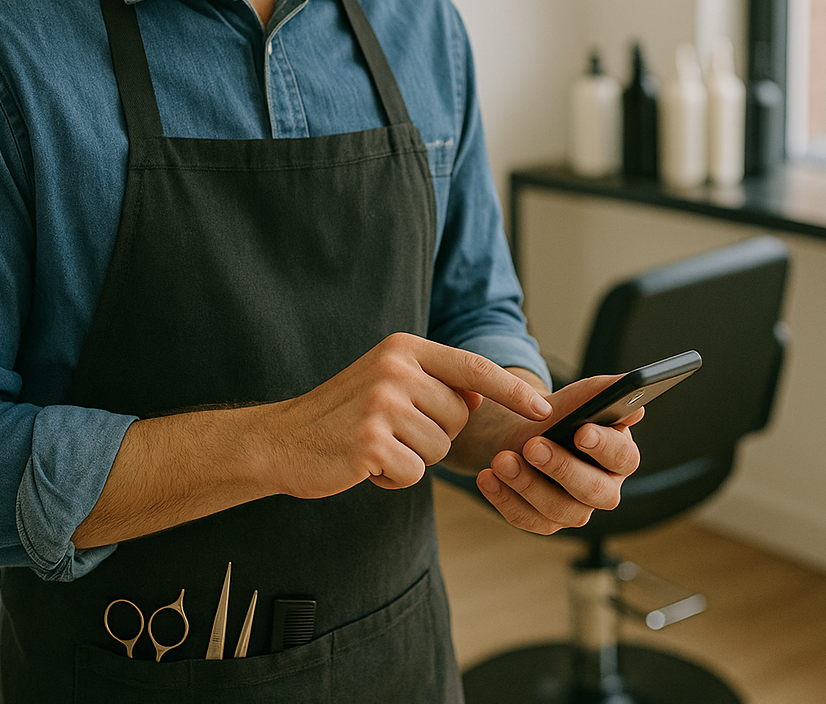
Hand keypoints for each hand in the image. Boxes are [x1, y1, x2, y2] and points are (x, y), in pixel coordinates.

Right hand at [259, 333, 552, 500]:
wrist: (282, 440)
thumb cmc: (341, 415)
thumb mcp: (388, 381)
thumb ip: (434, 382)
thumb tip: (481, 392)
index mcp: (403, 348)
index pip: (473, 367)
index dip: (512, 390)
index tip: (543, 410)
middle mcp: (395, 369)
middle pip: (459, 417)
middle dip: (435, 434)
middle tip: (391, 430)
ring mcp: (382, 404)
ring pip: (440, 448)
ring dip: (413, 457)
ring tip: (376, 445)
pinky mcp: (371, 441)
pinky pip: (415, 472)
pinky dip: (394, 478)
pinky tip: (366, 464)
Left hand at [475, 375, 641, 534]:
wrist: (522, 431)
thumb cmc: (557, 414)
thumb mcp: (575, 398)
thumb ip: (602, 393)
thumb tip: (632, 394)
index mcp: (619, 456)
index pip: (623, 457)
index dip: (604, 446)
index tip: (580, 432)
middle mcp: (603, 488)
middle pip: (593, 491)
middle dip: (562, 468)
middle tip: (533, 446)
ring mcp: (575, 510)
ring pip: (559, 509)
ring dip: (527, 485)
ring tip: (501, 459)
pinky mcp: (546, 521)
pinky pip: (528, 519)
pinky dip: (505, 500)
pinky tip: (487, 478)